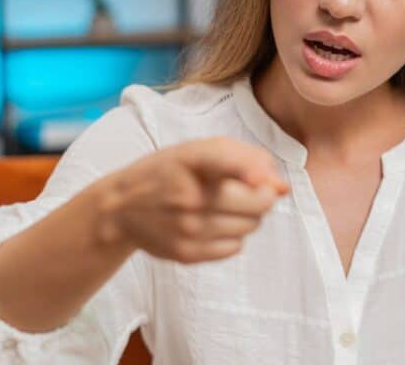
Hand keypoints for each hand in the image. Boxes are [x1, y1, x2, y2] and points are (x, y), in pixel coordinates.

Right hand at [100, 136, 288, 263]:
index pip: (222, 160)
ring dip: (247, 216)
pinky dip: (231, 236)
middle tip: (244, 191)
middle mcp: (188, 195)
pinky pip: (234, 247)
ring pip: (251, 226)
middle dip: (261, 196)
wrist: (121, 208)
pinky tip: (210, 225)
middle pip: (258, 202)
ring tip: (222, 207)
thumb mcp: (201, 150)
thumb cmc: (170, 172)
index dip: (248, 169)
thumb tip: (283, 187)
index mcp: (191, 160)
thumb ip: (249, 158)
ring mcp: (187, 228)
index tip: (260, 180)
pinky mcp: (186, 253)